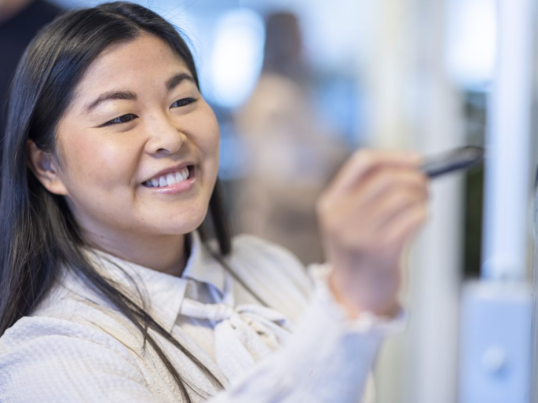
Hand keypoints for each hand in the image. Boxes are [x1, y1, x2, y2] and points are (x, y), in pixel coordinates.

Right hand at [316, 149, 429, 318]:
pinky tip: (420, 221)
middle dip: (415, 177)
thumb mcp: (348, 220)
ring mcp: (359, 234)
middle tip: (426, 186)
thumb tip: (414, 166)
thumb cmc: (360, 251)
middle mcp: (341, 216)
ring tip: (423, 204)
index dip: (393, 157)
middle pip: (387, 177)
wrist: (354, 296)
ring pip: (403, 195)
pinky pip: (413, 217)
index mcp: (331, 203)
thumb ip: (369, 193)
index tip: (416, 160)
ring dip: (422, 196)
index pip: (362, 163)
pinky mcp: (381, 251)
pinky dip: (423, 214)